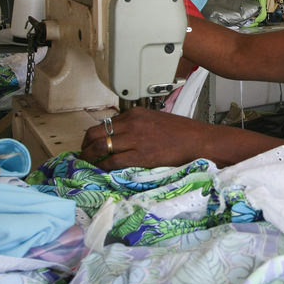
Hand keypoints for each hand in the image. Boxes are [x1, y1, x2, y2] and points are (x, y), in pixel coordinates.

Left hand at [80, 107, 205, 169]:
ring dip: (90, 156)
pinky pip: (113, 161)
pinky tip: (101, 170)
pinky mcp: (141, 155)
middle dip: (85, 145)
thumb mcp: (156, 119)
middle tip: (83, 154)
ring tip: (87, 164)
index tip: (91, 143)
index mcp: (136, 113)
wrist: (199, 141)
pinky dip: (103, 166)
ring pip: (101, 146)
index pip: (105, 123)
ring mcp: (135, 139)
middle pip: (96, 132)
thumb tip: (124, 135)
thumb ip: (139, 124)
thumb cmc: (183, 132)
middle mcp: (132, 123)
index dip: (94, 135)